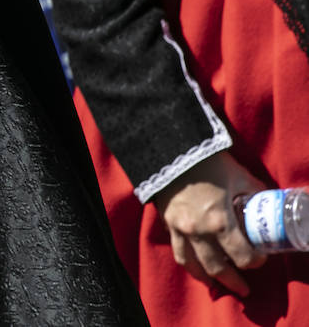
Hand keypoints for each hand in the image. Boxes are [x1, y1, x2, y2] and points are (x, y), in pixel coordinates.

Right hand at [154, 150, 268, 295]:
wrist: (172, 150)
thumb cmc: (209, 163)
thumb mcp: (239, 176)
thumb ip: (254, 193)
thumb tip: (268, 203)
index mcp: (220, 221)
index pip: (242, 257)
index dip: (256, 261)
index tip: (261, 257)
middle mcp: (199, 231)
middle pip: (218, 268)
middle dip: (233, 281)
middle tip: (244, 288)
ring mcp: (181, 229)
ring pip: (194, 266)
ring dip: (208, 278)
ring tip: (218, 284)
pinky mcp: (168, 223)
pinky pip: (178, 252)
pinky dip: (189, 264)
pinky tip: (196, 267)